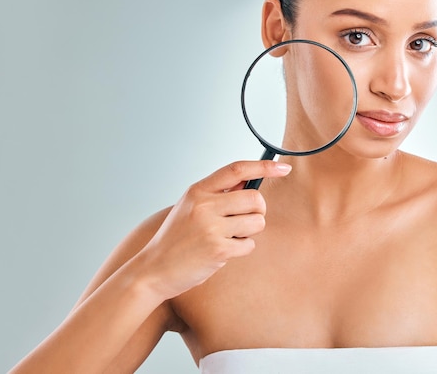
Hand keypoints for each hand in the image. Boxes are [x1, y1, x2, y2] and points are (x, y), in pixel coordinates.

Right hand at [135, 160, 291, 300]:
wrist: (154, 269)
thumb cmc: (176, 238)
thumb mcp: (190, 207)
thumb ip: (218, 193)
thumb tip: (250, 180)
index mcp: (198, 190)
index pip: (237, 169)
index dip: (263, 167)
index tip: (282, 168)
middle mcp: (204, 205)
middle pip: (255, 198)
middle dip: (257, 211)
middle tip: (244, 220)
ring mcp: (211, 227)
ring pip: (257, 221)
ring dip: (250, 231)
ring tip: (229, 237)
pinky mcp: (218, 249)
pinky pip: (249, 244)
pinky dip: (242, 249)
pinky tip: (223, 251)